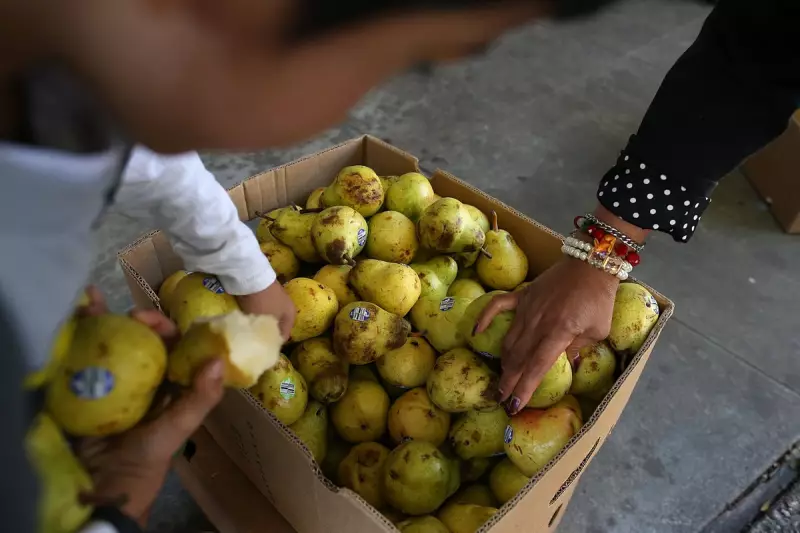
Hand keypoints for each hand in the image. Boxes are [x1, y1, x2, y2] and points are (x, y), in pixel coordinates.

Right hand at [75, 291, 224, 525]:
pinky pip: (80, 356)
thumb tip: (218, 359)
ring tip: (90, 302)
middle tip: (127, 316)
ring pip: (110, 342)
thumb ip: (199, 398)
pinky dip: (75, 336)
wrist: (100, 485)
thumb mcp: (176, 428)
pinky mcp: (83, 386)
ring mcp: (111, 380)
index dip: (166, 327)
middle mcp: (142, 377)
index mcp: (168, 383)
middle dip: (133, 321)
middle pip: (139, 339)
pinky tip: (71, 316)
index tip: (152, 319)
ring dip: (101, 320)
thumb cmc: (145, 459)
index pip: (171, 345)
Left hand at [236, 280, 295, 340]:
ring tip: (248, 333)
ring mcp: (274, 299)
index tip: (262, 351)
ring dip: (259, 325)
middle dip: (266, 334)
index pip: (284, 336)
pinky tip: (245, 321)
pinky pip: (259, 311)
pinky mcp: (262, 294)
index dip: (273, 345)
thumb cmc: (262, 303)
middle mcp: (286, 306)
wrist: (251, 277)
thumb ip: (267, 335)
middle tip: (254, 343)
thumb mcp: (266, 323)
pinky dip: (253, 316)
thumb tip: (265, 345)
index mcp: (291, 315)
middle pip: (276, 326)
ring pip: (267, 318)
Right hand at [474, 258, 618, 414]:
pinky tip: (476, 332)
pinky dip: (485, 318)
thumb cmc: (599, 299)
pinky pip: (498, 305)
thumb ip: (577, 348)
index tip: (514, 405)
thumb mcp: (597, 331)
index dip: (524, 388)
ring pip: (509, 339)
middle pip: (518, 358)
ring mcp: (527, 308)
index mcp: (558, 333)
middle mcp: (538, 323)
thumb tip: (562, 363)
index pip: (536, 367)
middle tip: (501, 399)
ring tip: (501, 378)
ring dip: (504, 361)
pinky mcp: (523, 295)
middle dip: (509, 381)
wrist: (590, 264)